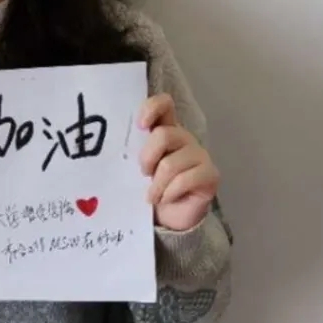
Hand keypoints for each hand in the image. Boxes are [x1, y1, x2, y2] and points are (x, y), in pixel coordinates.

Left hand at [138, 94, 218, 231]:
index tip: (140, 125)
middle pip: (164, 135)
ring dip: (156, 185)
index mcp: (165, 129)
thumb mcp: (135, 166)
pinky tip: (166, 199)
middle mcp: (184, 137)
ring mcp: (200, 155)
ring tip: (152, 196)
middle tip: (143, 174)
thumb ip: (132, 151)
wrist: (168, 218)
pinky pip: (185, 180)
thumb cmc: (149, 186)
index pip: (164, 104)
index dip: (152, 108)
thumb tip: (111, 145)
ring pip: (171, 163)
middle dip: (147, 158)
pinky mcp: (211, 174)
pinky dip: (169, 193)